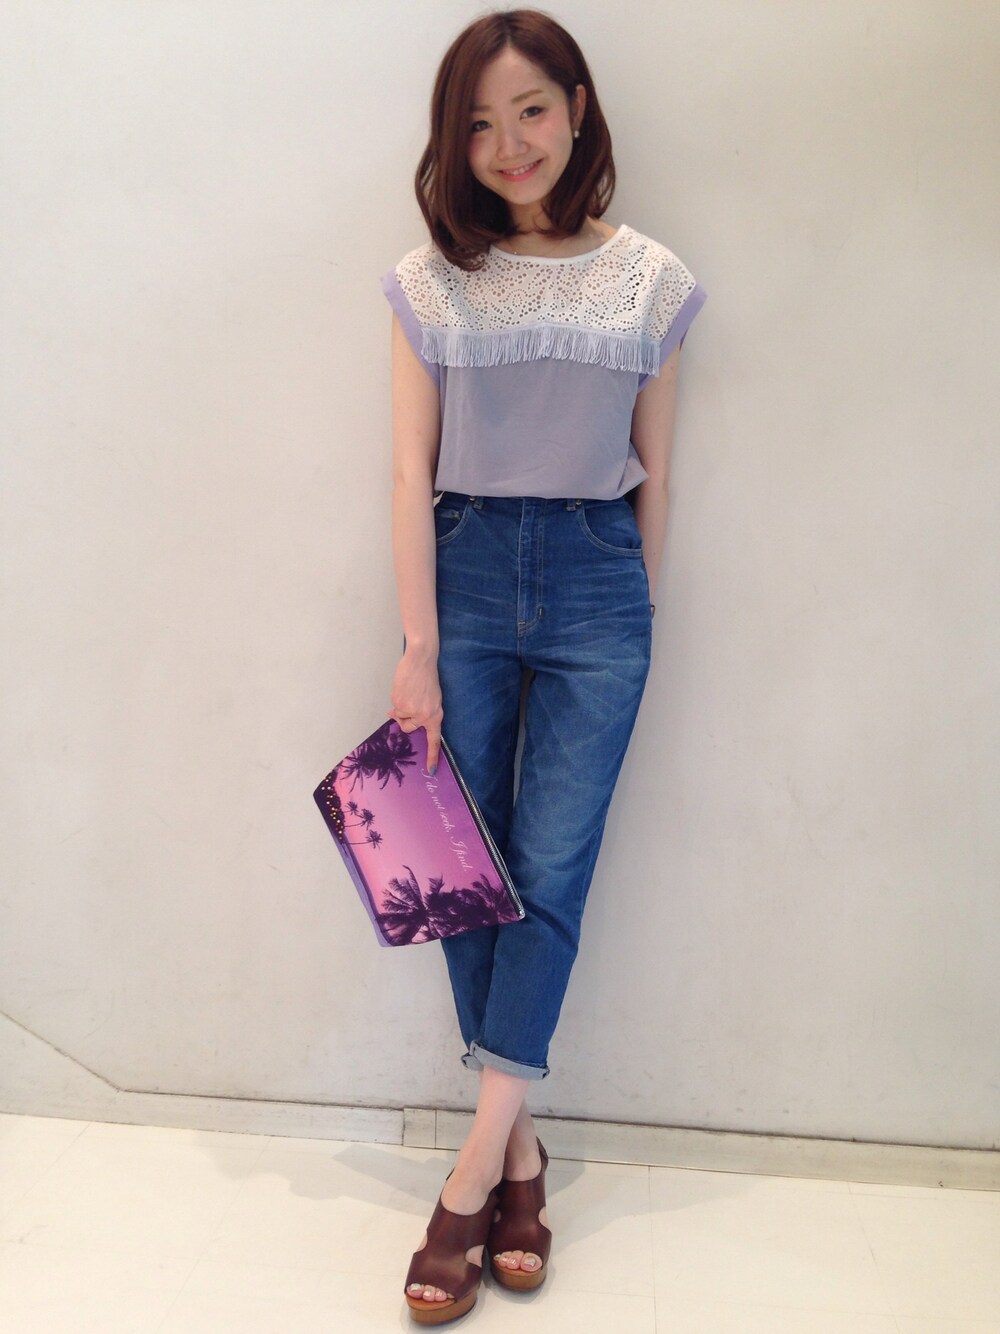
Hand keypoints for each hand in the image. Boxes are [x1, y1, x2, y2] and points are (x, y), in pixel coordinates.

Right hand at [389, 649, 442, 773]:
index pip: (434, 739)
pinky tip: (403, 688)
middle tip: (408, 701)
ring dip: (400, 707)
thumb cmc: (427, 677)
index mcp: (436, 715)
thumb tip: (397, 718)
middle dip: (404, 718)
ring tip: (408, 691)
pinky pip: (394, 707)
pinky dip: (396, 700)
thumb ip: (420, 711)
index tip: (430, 771)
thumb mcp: (430, 697)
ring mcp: (411, 711)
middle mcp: (425, 716)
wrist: (421, 661)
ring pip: (399, 717)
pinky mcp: (400, 704)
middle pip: (408, 728)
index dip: (432, 756)